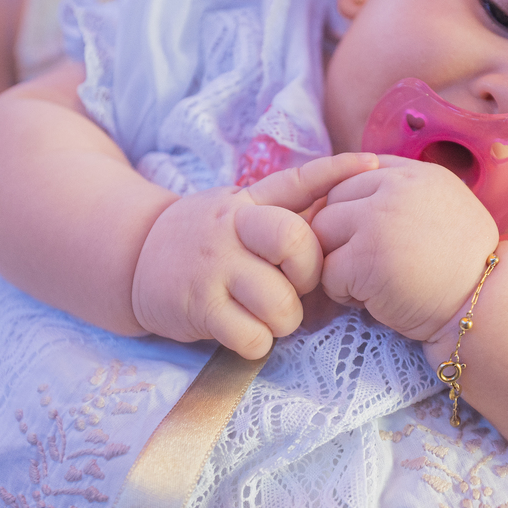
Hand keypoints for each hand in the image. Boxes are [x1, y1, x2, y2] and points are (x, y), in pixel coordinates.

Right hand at [132, 153, 377, 358]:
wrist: (135, 257)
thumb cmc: (207, 238)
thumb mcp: (239, 207)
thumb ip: (285, 204)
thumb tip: (350, 190)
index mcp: (249, 202)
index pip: (298, 181)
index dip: (336, 173)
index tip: (372, 165)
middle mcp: (232, 227)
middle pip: (296, 243)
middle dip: (310, 274)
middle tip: (296, 286)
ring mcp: (214, 267)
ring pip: (281, 304)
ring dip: (282, 320)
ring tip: (263, 314)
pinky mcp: (198, 306)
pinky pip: (253, 337)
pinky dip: (256, 342)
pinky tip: (241, 330)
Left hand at [311, 156, 498, 341]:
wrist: (483, 306)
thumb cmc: (461, 267)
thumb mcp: (444, 208)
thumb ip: (404, 193)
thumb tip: (354, 194)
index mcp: (416, 173)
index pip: (355, 174)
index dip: (354, 210)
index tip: (369, 238)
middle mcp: (396, 187)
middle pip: (332, 201)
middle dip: (340, 236)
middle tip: (368, 264)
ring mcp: (378, 219)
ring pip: (321, 232)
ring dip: (336, 262)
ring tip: (368, 281)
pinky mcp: (365, 256)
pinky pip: (327, 270)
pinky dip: (342, 292)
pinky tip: (372, 299)